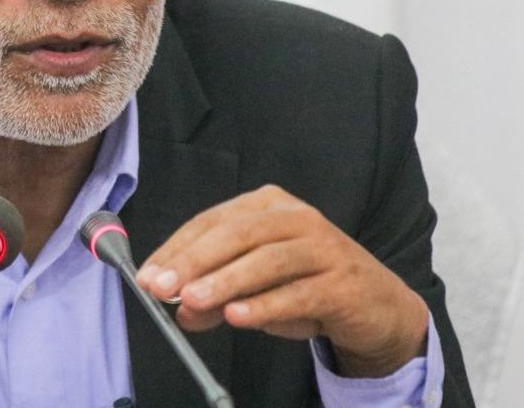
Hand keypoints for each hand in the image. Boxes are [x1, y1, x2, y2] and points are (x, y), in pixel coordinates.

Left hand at [134, 184, 428, 377]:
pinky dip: (266, 304)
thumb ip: (215, 296)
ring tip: (193, 301)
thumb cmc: (308, 288)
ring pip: (266, 259)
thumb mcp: (255, 291)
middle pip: (236, 234)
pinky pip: (299, 292)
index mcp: (268, 206)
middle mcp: (296, 217)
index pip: (211, 221)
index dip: (176, 249)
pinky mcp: (344, 281)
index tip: (146, 276)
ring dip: (225, 281)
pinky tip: (238, 317)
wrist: (376, 307)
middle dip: (193, 261)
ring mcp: (323, 246)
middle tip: (162, 288)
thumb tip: (178, 309)